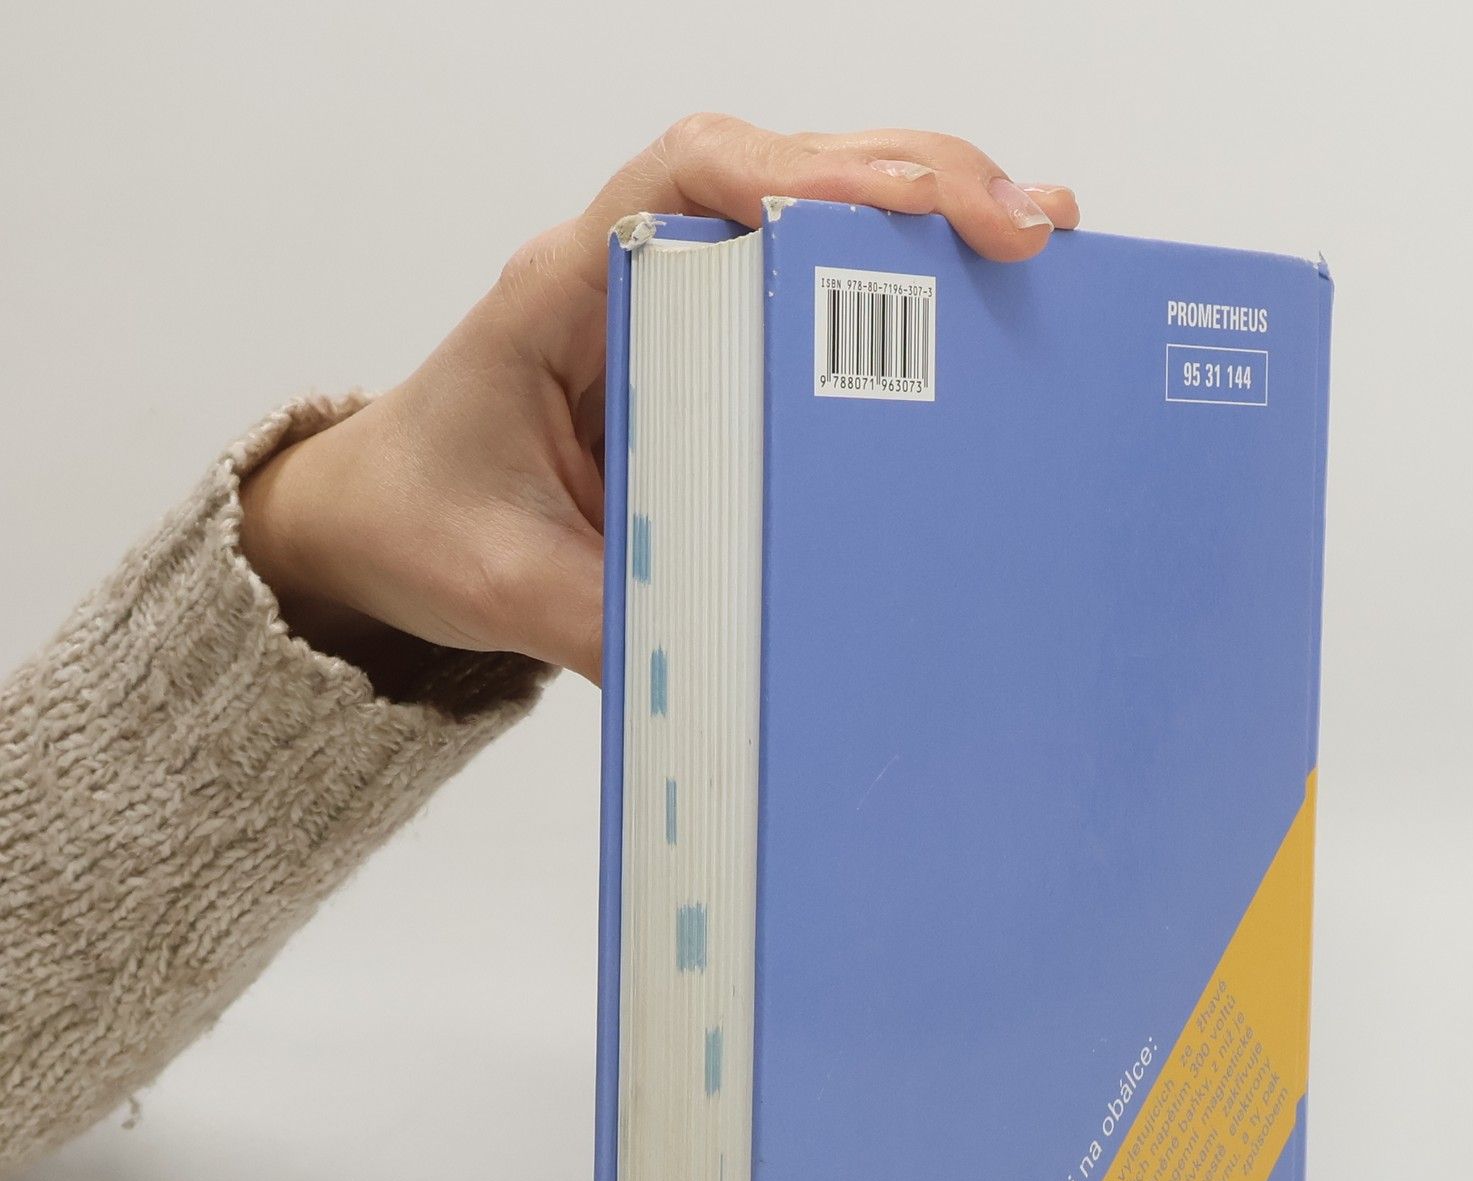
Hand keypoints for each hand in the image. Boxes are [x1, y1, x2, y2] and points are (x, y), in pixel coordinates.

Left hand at [240, 115, 1079, 686]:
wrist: (382, 523)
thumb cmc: (424, 525)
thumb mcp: (502, 587)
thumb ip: (605, 620)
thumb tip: (736, 669)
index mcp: (559, 294)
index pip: (679, 184)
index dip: (790, 177)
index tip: (885, 216)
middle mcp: (625, 269)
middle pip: (774, 164)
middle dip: (906, 179)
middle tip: (1021, 227)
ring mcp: (672, 294)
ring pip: (808, 199)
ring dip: (922, 203)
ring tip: (1036, 236)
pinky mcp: (708, 339)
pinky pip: (807, 276)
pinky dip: (897, 269)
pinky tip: (977, 289)